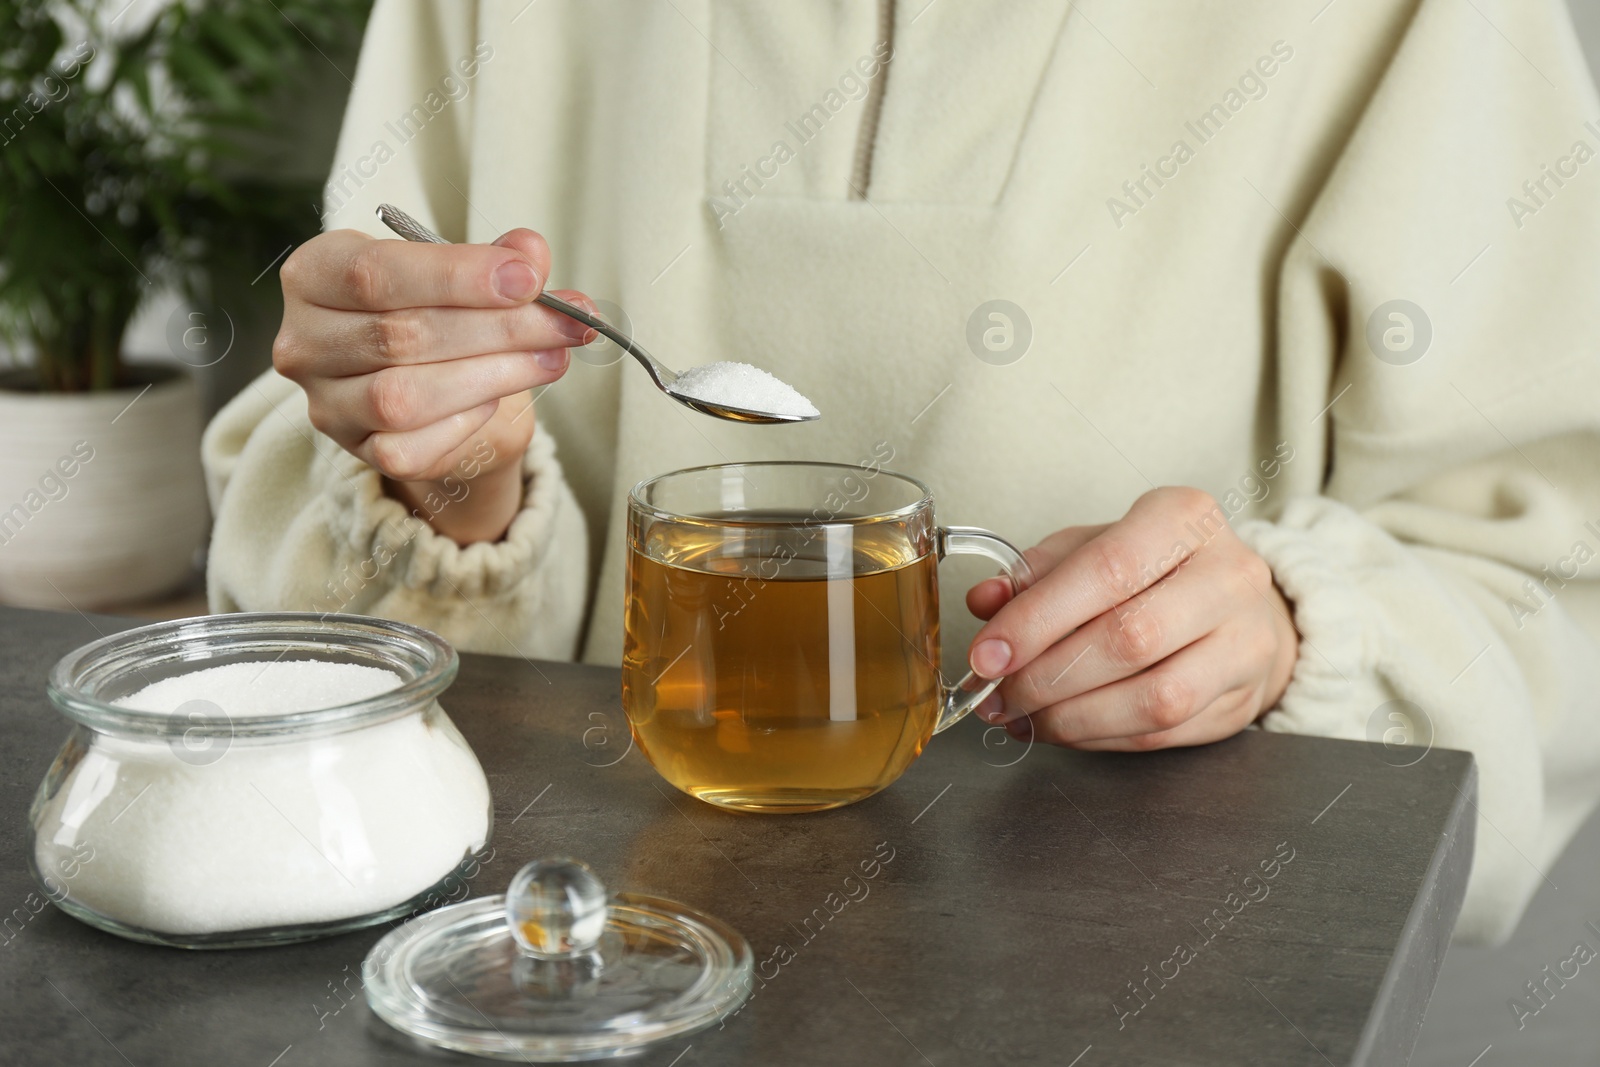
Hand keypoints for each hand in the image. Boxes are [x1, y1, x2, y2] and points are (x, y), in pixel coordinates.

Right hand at [272, 227, 596, 543]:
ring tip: (552, 358)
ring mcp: (326, 403)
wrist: (433, 380)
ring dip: (493, 376)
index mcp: (316, 274)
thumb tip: (531, 254)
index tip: (529, 279)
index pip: (376, 273)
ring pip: (403, 397)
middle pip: (401, 335)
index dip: (457, 276)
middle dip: (498, 328)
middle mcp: (305, 341)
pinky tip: (497, 397)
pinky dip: (464, 422)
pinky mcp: (358, 452)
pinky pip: (410, 447)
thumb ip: (499, 261)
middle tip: (567, 324)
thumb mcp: (467, 274)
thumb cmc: (441, 310)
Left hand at [965, 487, 1298, 750]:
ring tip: (1022, 716)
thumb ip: (1036, 572)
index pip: (1107, 569)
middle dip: (1045, 677)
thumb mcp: (1094, 547)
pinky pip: (1161, 734)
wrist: (1242, 608)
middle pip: (1129, 638)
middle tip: (996, 694)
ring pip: (1153, 699)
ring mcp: (1245, 642)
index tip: (986, 655)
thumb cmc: (1157, 571)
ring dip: (1071, 718)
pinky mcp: (1241, 700)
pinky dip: (1098, 737)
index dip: (1037, 619)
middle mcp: (1228, 576)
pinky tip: (1061, 728)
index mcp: (1184, 518)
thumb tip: (986, 601)